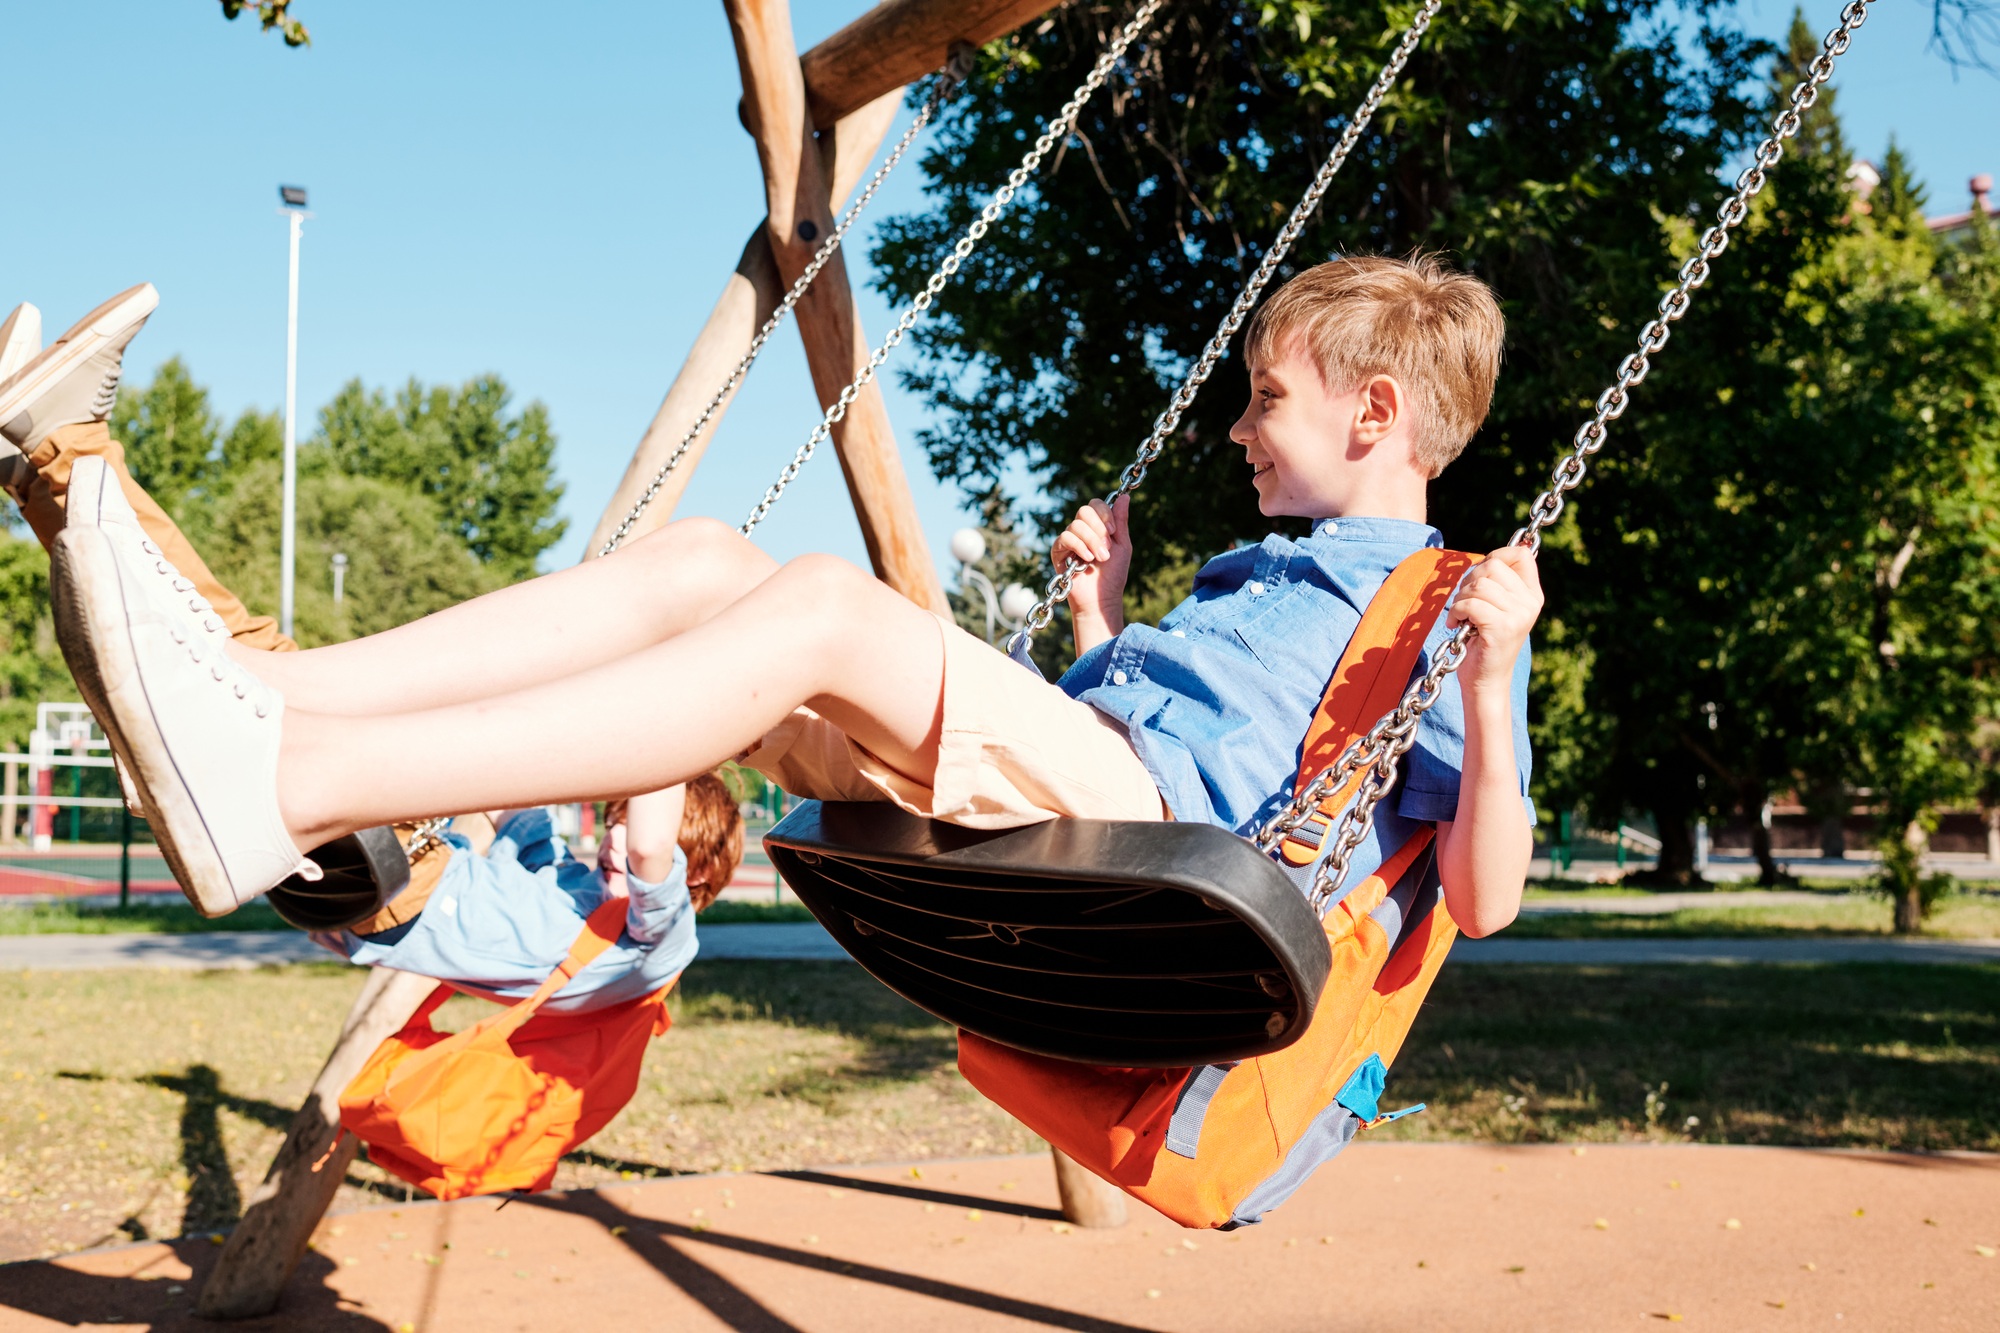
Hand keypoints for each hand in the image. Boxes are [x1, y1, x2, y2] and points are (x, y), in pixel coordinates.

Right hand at [1052, 495, 1131, 643]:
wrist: (1101, 598)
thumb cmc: (1112, 575)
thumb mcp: (1122, 545)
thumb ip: (1120, 521)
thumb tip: (1124, 496)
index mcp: (1096, 527)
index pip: (1095, 505)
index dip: (1104, 514)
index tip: (1113, 531)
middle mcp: (1081, 531)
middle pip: (1084, 510)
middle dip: (1099, 529)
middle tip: (1107, 548)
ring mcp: (1068, 540)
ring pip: (1076, 525)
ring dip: (1092, 542)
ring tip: (1099, 559)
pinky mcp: (1058, 552)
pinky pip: (1065, 538)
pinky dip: (1079, 546)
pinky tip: (1086, 560)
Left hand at [1444, 545, 1542, 691]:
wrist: (1486, 680)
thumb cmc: (1485, 641)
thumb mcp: (1498, 608)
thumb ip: (1498, 584)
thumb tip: (1489, 558)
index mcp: (1533, 595)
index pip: (1521, 554)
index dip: (1496, 555)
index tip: (1480, 576)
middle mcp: (1530, 603)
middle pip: (1493, 565)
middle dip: (1469, 580)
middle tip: (1464, 601)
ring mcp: (1518, 615)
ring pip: (1479, 584)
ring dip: (1460, 598)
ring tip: (1461, 615)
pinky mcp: (1501, 627)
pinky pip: (1470, 603)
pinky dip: (1456, 612)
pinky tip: (1456, 624)